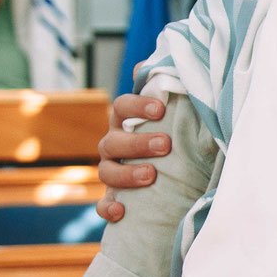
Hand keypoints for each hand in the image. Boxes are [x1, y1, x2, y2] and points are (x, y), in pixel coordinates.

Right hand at [95, 93, 169, 222]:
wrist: (172, 174)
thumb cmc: (170, 134)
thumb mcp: (174, 113)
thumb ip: (166, 89)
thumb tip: (148, 64)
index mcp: (125, 121)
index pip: (122, 107)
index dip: (138, 106)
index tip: (160, 109)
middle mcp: (114, 145)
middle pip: (113, 141)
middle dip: (138, 143)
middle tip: (165, 144)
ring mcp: (111, 172)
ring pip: (106, 171)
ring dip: (126, 174)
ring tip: (151, 175)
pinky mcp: (113, 198)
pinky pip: (102, 205)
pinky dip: (107, 208)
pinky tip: (121, 212)